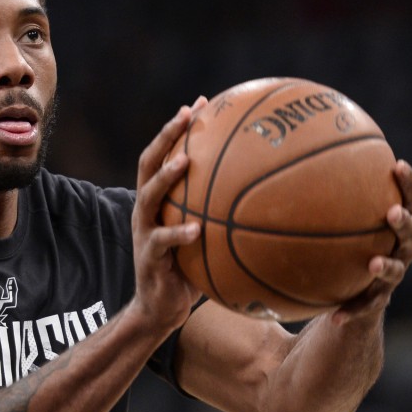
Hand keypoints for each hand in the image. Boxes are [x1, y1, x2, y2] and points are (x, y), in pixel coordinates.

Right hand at [131, 97, 208, 331]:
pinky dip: (179, 233)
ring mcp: (143, 232)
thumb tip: (268, 198)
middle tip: (186, 115)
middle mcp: (146, 209)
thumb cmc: (189, 270)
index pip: (163, 154)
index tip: (200, 103)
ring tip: (184, 161)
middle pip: (149, 163)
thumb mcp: (206, 238)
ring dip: (166, 177)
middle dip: (166, 136)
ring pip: (149, 196)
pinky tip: (197, 229)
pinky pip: (162, 241)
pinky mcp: (149, 257)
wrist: (160, 308)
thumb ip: (222, 216)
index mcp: (158, 201)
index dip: (177, 128)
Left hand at [333, 159, 411, 323]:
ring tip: (374, 263)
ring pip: (396, 269)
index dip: (409, 182)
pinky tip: (334, 316)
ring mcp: (394, 273)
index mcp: (398, 222)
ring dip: (387, 265)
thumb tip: (292, 161)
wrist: (355, 288)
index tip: (398, 165)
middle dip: (404, 220)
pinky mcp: (379, 299)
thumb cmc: (347, 241)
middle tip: (392, 212)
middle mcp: (402, 246)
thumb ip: (325, 192)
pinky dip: (352, 310)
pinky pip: (367, 305)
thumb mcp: (339, 217)